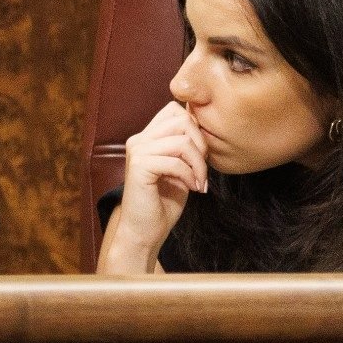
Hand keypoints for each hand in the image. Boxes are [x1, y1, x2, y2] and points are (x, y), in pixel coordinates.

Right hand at [96, 99, 208, 273]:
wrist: (145, 232)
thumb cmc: (164, 202)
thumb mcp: (181, 168)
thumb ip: (186, 146)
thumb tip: (204, 126)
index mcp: (147, 137)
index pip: (175, 110)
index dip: (196, 128)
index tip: (201, 155)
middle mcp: (139, 139)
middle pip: (181, 120)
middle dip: (201, 144)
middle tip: (203, 168)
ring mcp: (137, 151)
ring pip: (181, 140)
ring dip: (198, 163)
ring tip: (200, 181)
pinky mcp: (139, 167)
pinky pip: (175, 162)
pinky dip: (190, 176)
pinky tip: (193, 189)